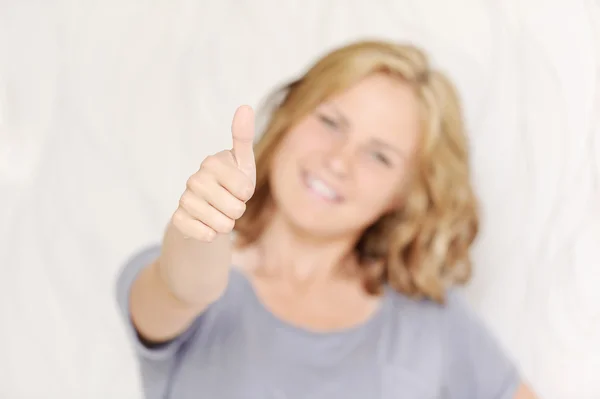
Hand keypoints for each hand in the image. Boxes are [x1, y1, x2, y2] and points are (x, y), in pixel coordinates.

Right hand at [171, 105, 255, 241]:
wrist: (207, 212)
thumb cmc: (230, 184)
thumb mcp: (243, 163)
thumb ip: (243, 137)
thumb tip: (244, 106)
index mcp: (212, 162)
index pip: (245, 189)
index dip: (246, 195)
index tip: (238, 188)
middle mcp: (195, 179)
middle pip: (235, 210)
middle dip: (238, 212)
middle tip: (229, 203)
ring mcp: (184, 200)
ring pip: (221, 225)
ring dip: (226, 225)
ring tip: (219, 214)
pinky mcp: (178, 220)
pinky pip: (205, 235)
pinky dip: (211, 235)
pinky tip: (207, 226)